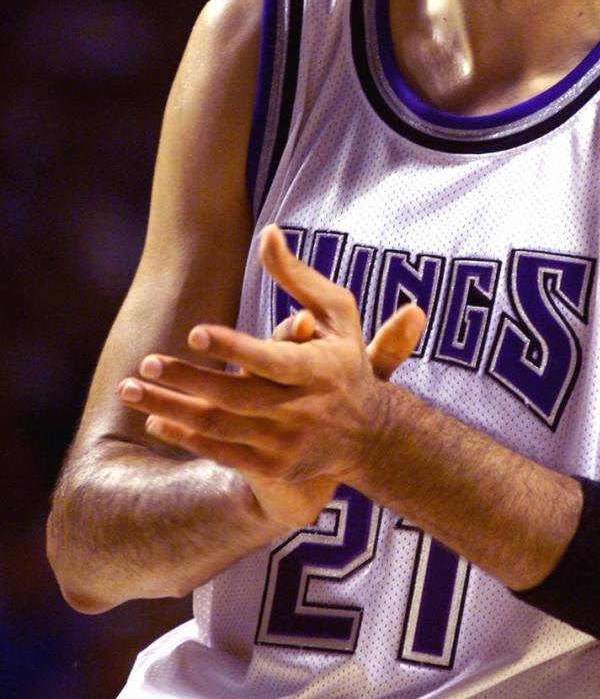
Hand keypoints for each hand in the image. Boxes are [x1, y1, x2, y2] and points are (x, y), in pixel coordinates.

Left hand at [117, 226, 425, 529]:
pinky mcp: (273, 466)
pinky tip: (155, 422)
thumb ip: (298, 277)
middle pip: (234, 396)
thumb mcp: (337, 313)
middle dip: (186, 379)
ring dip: (170, 409)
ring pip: (219, 426)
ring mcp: (285, 441)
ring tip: (130, 389)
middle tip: (146, 360)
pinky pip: (222, 454)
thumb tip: (267, 232)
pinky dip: (186, 439)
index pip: (271, 360)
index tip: (194, 332)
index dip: (233, 348)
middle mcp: (300, 409)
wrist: (370, 433)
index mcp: (316, 369)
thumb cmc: (344, 359)